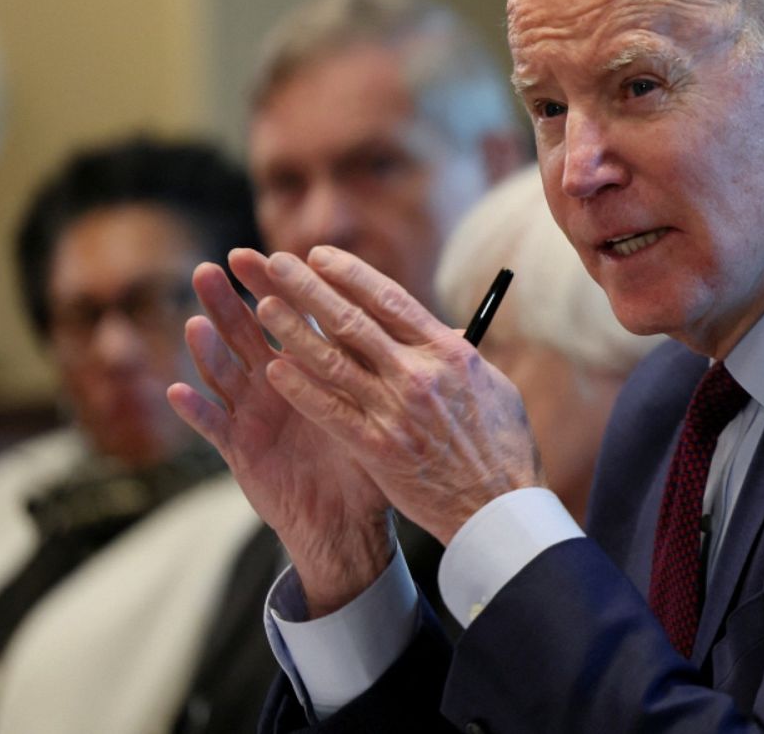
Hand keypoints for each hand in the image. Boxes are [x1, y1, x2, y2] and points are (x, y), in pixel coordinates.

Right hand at [168, 250, 391, 615]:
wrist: (349, 521)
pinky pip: (213, 428)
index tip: (273, 253)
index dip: (284, 285)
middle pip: (248, 331)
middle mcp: (274, 383)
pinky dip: (195, 410)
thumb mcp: (391, 409)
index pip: (293, 315)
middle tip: (218, 265)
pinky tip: (177, 391)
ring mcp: (253, 413)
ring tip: (196, 320)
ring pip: (224, 371)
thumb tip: (463, 331)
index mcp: (309, 366)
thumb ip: (411, 368)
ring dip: (208, 346)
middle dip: (233, 299)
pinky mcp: (240, 449)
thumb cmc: (371, 457)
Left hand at [253, 245, 542, 543]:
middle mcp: (418, 374)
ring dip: (294, 330)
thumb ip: (457, 355)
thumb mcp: (490, 385)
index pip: (389, 298)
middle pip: (352, 320)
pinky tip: (274, 370)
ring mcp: (395, 411)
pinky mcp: (377, 448)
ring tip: (263, 306)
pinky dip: (301, 389)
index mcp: (448, 351)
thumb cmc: (501, 446)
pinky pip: (330, 411)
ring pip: (332, 361)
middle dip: (309, 288)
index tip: (319, 255)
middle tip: (275, 263)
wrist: (498, 508)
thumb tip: (441, 328)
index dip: (349, 273)